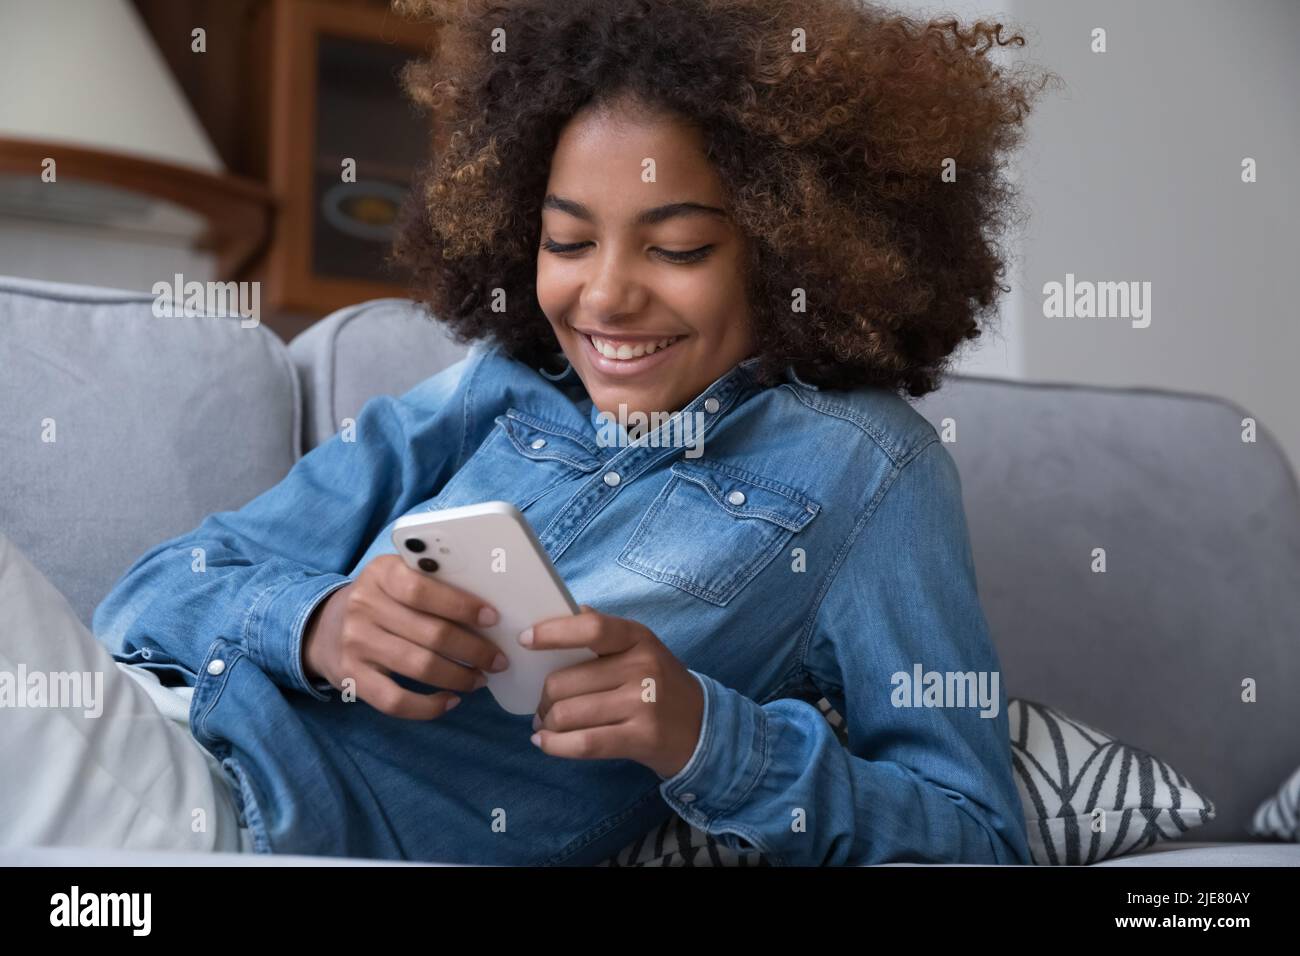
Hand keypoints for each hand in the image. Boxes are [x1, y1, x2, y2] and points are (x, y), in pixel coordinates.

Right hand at [302, 554, 509, 718]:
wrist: (323, 628)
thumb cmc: (380, 601)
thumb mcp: (396, 578)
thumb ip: (432, 582)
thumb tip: (486, 608)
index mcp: (381, 573)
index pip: (423, 589)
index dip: (461, 605)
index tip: (492, 619)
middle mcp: (364, 606)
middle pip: (430, 633)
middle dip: (474, 650)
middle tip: (498, 659)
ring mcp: (355, 644)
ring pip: (419, 667)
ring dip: (459, 677)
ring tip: (480, 679)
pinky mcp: (351, 678)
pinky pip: (395, 701)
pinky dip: (429, 706)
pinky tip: (450, 701)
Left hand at [526, 605, 702, 778]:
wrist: (703, 727)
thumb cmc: (659, 684)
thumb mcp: (640, 648)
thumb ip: (603, 631)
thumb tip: (562, 611)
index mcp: (638, 638)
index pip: (590, 628)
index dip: (552, 633)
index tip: (525, 640)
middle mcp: (642, 667)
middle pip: (564, 681)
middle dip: (543, 698)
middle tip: (542, 706)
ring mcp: (643, 704)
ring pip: (568, 714)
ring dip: (547, 723)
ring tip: (547, 724)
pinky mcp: (641, 738)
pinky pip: (583, 743)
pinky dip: (554, 745)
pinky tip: (545, 742)